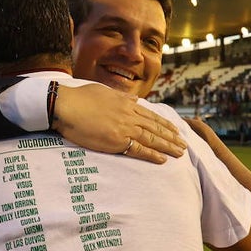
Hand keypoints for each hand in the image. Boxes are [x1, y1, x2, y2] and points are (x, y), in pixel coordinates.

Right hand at [53, 83, 185, 162]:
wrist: (66, 105)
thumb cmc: (81, 97)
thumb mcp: (104, 91)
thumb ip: (120, 97)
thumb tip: (132, 99)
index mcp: (126, 104)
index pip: (150, 116)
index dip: (164, 124)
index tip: (175, 130)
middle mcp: (129, 116)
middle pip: (155, 128)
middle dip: (171, 137)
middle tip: (184, 144)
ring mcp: (124, 128)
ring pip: (152, 138)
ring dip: (167, 146)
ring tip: (180, 152)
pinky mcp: (116, 141)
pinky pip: (138, 149)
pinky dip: (152, 154)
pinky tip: (163, 159)